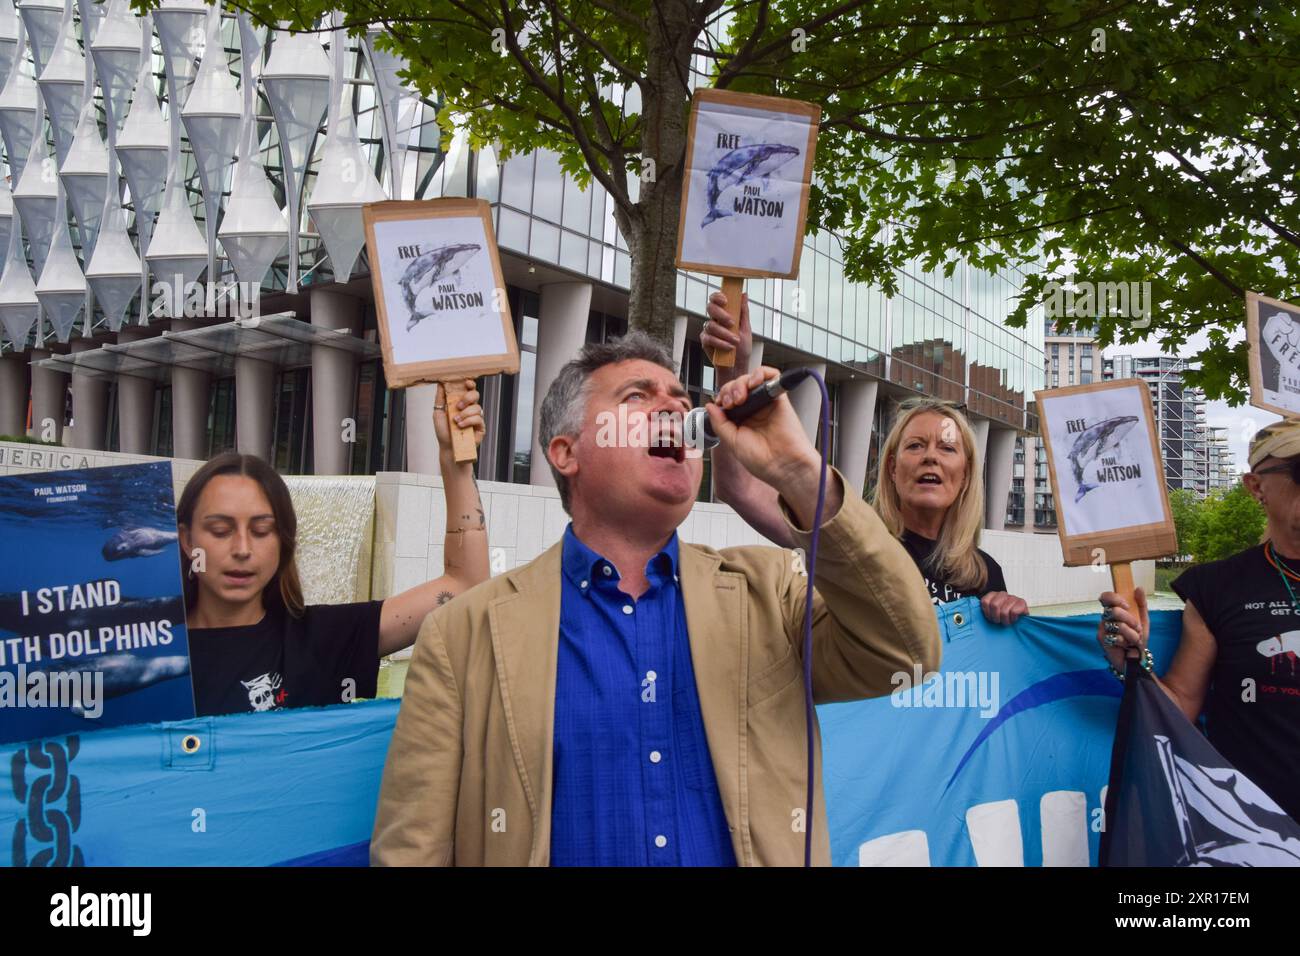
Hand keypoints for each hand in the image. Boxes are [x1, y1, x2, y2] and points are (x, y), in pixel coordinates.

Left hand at [433, 379, 484, 450]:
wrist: (448, 447)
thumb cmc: (443, 431)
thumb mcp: (438, 412)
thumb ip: (440, 398)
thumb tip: (440, 383)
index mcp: (461, 402)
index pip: (468, 389)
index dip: (469, 384)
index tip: (466, 382)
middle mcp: (470, 408)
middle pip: (475, 395)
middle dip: (468, 398)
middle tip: (458, 406)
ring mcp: (476, 417)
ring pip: (477, 407)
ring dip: (465, 413)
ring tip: (456, 421)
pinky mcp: (481, 426)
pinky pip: (478, 418)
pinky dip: (468, 421)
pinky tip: (460, 426)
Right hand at [702, 291, 751, 381]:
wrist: (738, 366)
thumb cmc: (742, 348)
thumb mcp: (746, 328)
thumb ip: (743, 311)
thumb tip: (743, 295)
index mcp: (724, 314)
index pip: (716, 299)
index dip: (718, 297)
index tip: (726, 301)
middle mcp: (714, 320)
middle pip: (710, 308)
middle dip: (721, 314)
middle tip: (732, 323)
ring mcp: (708, 331)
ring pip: (711, 325)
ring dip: (725, 333)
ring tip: (735, 341)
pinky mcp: (705, 342)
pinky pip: (709, 338)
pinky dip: (721, 343)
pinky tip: (729, 347)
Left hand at [706, 366, 817, 498]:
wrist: (783, 465)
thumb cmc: (762, 459)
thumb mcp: (732, 441)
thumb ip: (719, 423)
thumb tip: (710, 406)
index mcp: (741, 419)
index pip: (727, 398)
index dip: (721, 397)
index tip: (720, 404)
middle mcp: (753, 409)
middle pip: (737, 386)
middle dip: (729, 390)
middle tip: (730, 403)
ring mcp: (766, 402)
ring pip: (750, 379)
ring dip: (741, 383)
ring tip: (740, 397)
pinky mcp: (779, 397)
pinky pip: (771, 375)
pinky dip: (760, 373)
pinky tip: (753, 383)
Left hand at [980, 591, 1028, 625]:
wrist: (1020, 621)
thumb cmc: (1003, 618)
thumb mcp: (991, 613)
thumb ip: (984, 611)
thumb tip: (968, 614)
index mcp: (993, 595)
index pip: (985, 601)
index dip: (987, 613)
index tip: (990, 618)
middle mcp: (1003, 594)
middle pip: (994, 605)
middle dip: (996, 617)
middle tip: (999, 621)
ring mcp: (1013, 597)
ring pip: (1004, 610)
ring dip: (1005, 620)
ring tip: (1007, 621)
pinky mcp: (1022, 602)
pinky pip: (1014, 612)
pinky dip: (1013, 619)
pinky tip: (1014, 619)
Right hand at [1097, 588, 1148, 670]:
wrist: (1137, 657)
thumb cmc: (1137, 638)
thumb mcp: (1143, 619)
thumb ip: (1141, 604)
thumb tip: (1138, 588)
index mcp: (1113, 610)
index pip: (1106, 597)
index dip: (1114, 598)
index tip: (1127, 605)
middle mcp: (1105, 618)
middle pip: (1114, 611)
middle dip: (1130, 620)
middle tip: (1137, 627)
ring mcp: (1102, 629)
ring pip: (1118, 626)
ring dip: (1131, 634)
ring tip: (1134, 639)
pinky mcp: (1102, 639)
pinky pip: (1116, 637)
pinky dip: (1126, 642)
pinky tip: (1126, 645)